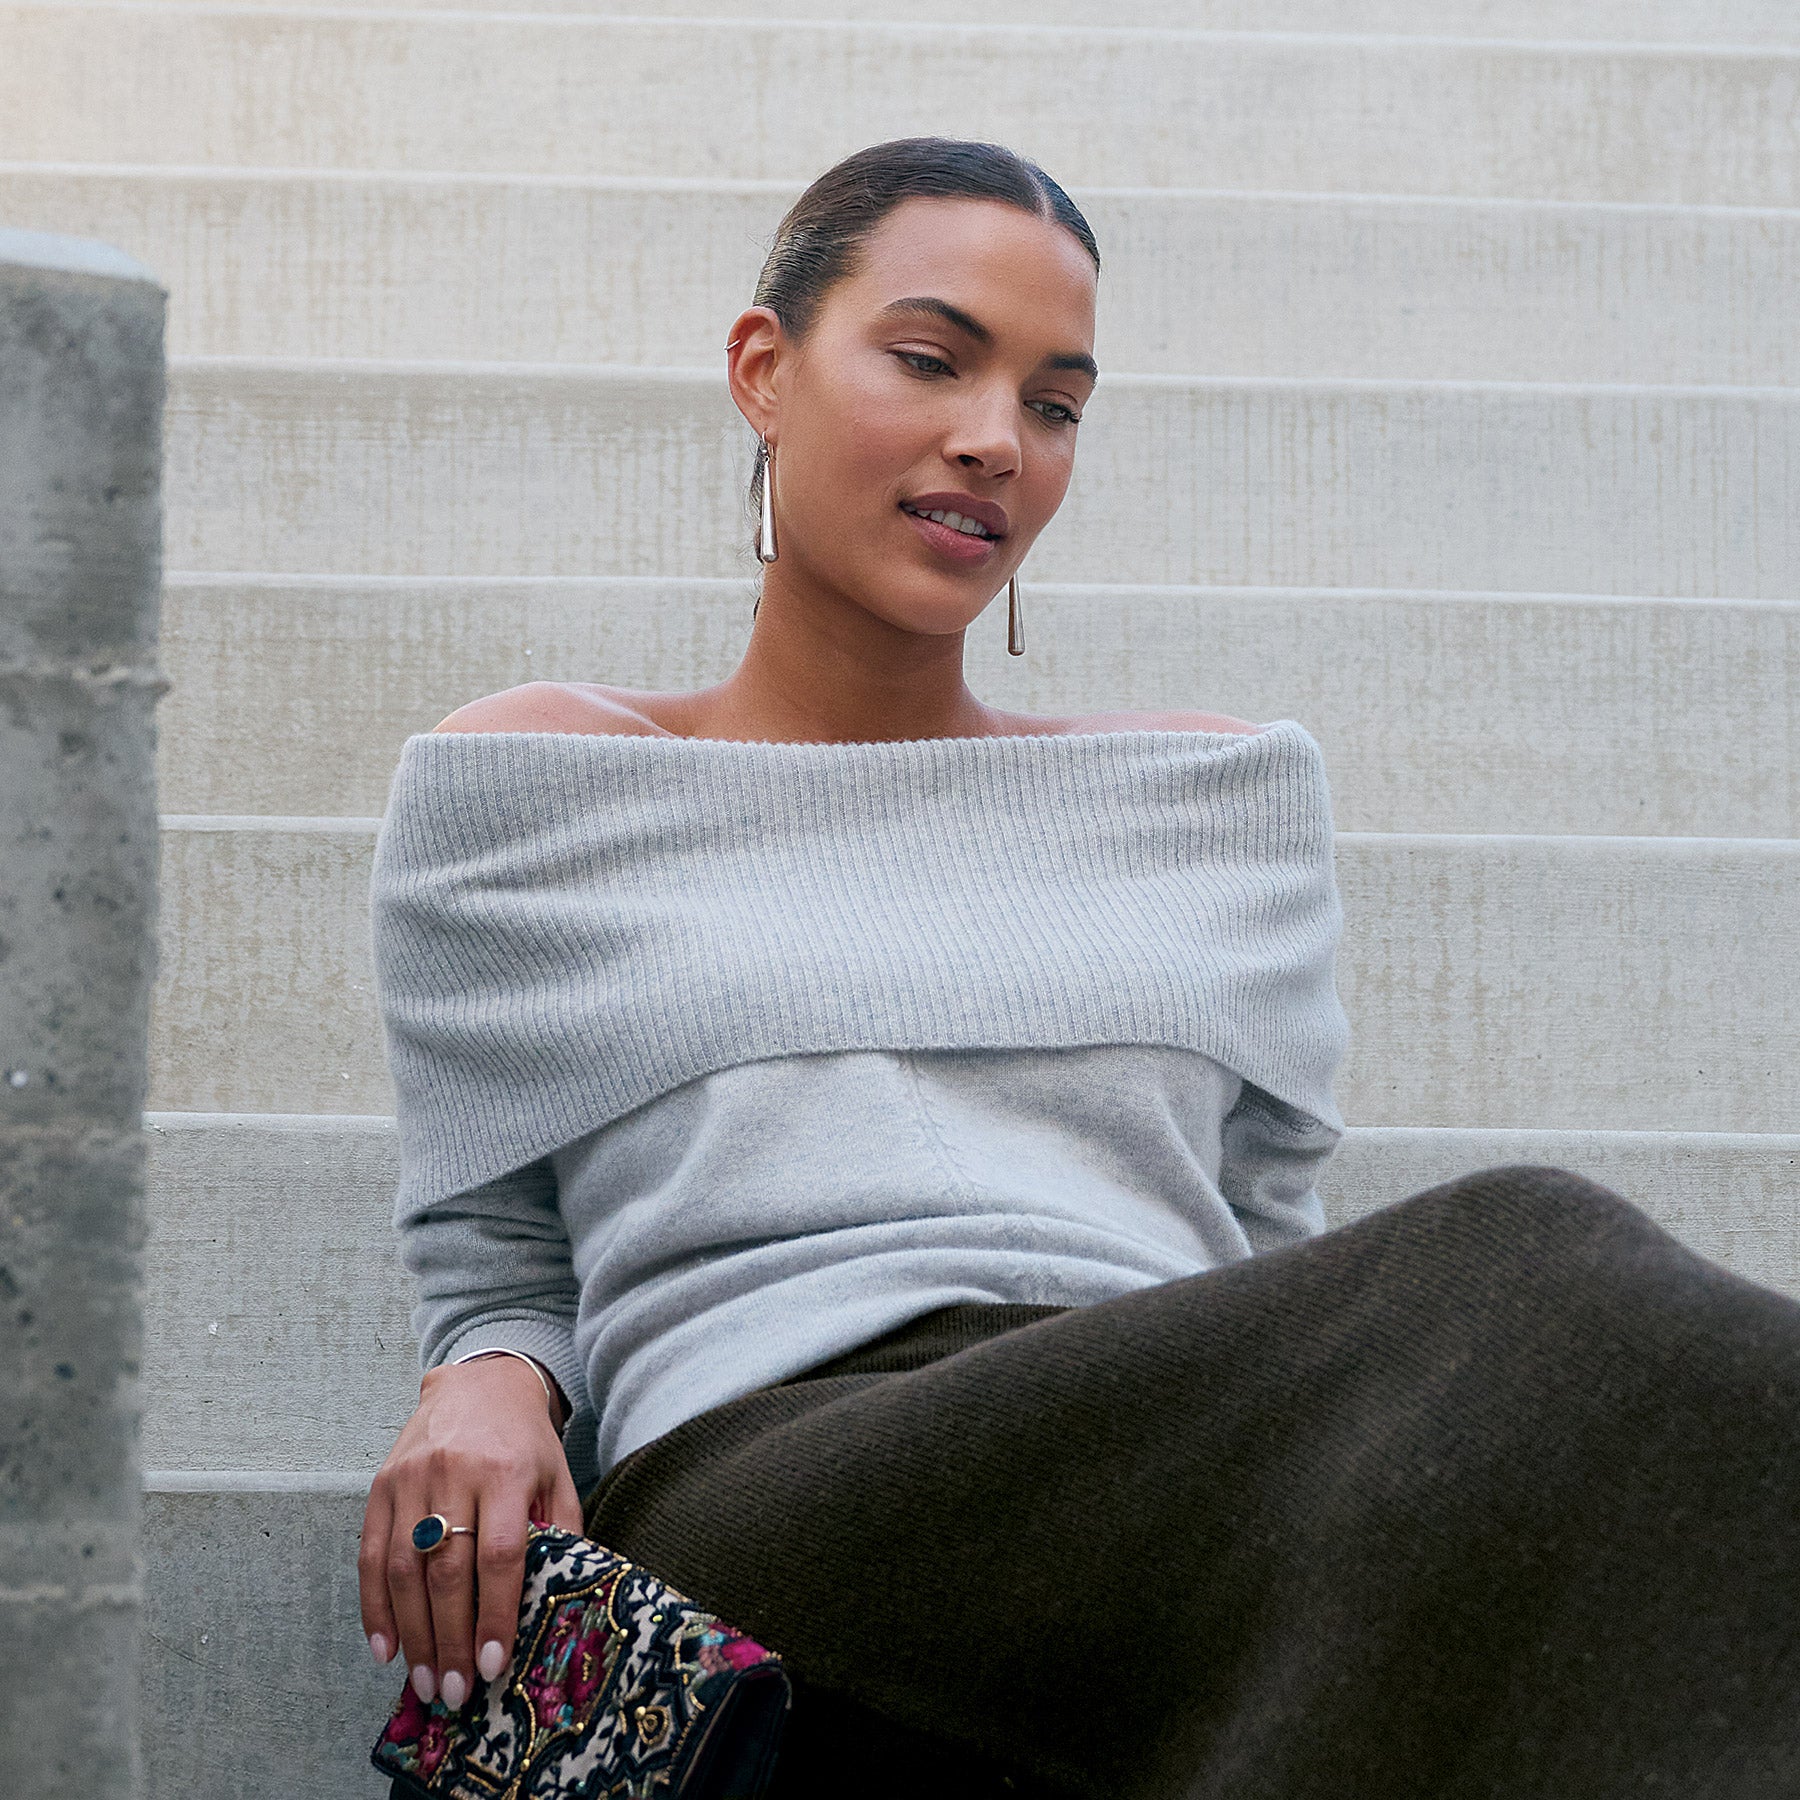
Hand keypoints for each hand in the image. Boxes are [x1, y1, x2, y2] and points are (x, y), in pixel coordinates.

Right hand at [360, 1354, 583, 1707]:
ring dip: (412, 1634)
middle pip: (448, 1569)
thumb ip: (560, 1534)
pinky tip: (386, 1648)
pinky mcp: (382, 1484)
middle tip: (453, 1692)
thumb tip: (560, 1602)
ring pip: (405, 1568)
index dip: (494, 1613)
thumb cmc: (526, 1441)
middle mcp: (455, 1473)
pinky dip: (375, 1607)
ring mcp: (412, 1477)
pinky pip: (371, 1554)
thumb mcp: (556, 1477)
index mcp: (507, 1472)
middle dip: (450, 1638)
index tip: (492, 1664)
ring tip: (425, 1681)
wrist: (480, 1383)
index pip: (499, 1554)